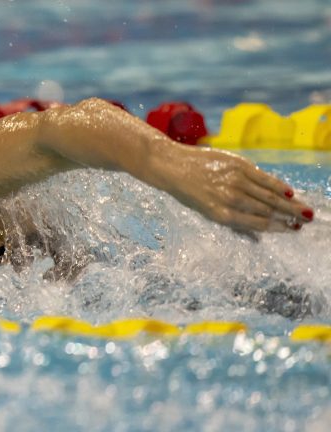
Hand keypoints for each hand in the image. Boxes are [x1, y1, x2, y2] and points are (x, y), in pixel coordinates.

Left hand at [159, 146, 313, 231]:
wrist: (173, 166)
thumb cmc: (190, 192)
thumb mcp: (206, 213)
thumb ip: (233, 223)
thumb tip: (257, 239)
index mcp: (220, 215)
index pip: (257, 223)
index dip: (278, 228)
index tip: (292, 230)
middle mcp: (229, 199)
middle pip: (267, 210)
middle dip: (289, 217)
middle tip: (306, 221)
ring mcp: (234, 181)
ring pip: (269, 195)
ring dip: (290, 204)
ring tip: (305, 210)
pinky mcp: (237, 165)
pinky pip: (263, 177)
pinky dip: (279, 186)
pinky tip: (290, 193)